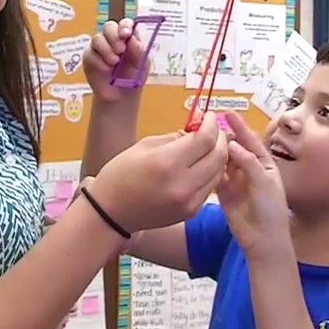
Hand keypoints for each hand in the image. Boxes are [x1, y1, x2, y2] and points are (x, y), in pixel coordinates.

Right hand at [84, 19, 146, 102]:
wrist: (120, 96)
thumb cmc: (133, 77)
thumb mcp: (142, 65)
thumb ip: (139, 50)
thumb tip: (131, 37)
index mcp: (127, 38)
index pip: (125, 24)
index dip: (124, 26)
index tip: (126, 34)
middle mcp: (112, 39)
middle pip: (109, 26)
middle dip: (114, 36)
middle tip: (120, 50)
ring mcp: (99, 47)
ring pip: (97, 38)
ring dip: (106, 50)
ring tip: (114, 63)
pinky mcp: (89, 57)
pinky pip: (90, 53)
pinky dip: (99, 61)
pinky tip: (106, 70)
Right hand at [88, 113, 227, 232]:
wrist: (110, 213)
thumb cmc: (121, 174)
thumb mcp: (145, 145)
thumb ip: (176, 135)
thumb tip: (199, 124)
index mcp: (167, 162)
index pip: (205, 138)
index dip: (211, 124)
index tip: (208, 115)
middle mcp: (182, 184)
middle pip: (218, 155)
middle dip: (219, 138)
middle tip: (211, 129)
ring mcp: (189, 201)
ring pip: (219, 172)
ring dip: (218, 155)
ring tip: (207, 146)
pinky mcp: (191, 211)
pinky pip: (210, 186)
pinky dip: (210, 172)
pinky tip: (201, 165)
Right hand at [215, 112, 291, 260]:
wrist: (263, 239)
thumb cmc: (271, 209)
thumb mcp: (264, 181)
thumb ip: (248, 161)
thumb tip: (230, 144)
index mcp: (264, 164)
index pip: (251, 141)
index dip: (240, 127)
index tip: (228, 113)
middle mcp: (249, 169)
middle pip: (234, 148)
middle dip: (224, 137)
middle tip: (210, 128)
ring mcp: (235, 180)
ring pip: (223, 160)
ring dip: (215, 151)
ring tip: (204, 141)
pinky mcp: (223, 192)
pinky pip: (214, 175)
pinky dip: (209, 167)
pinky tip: (202, 159)